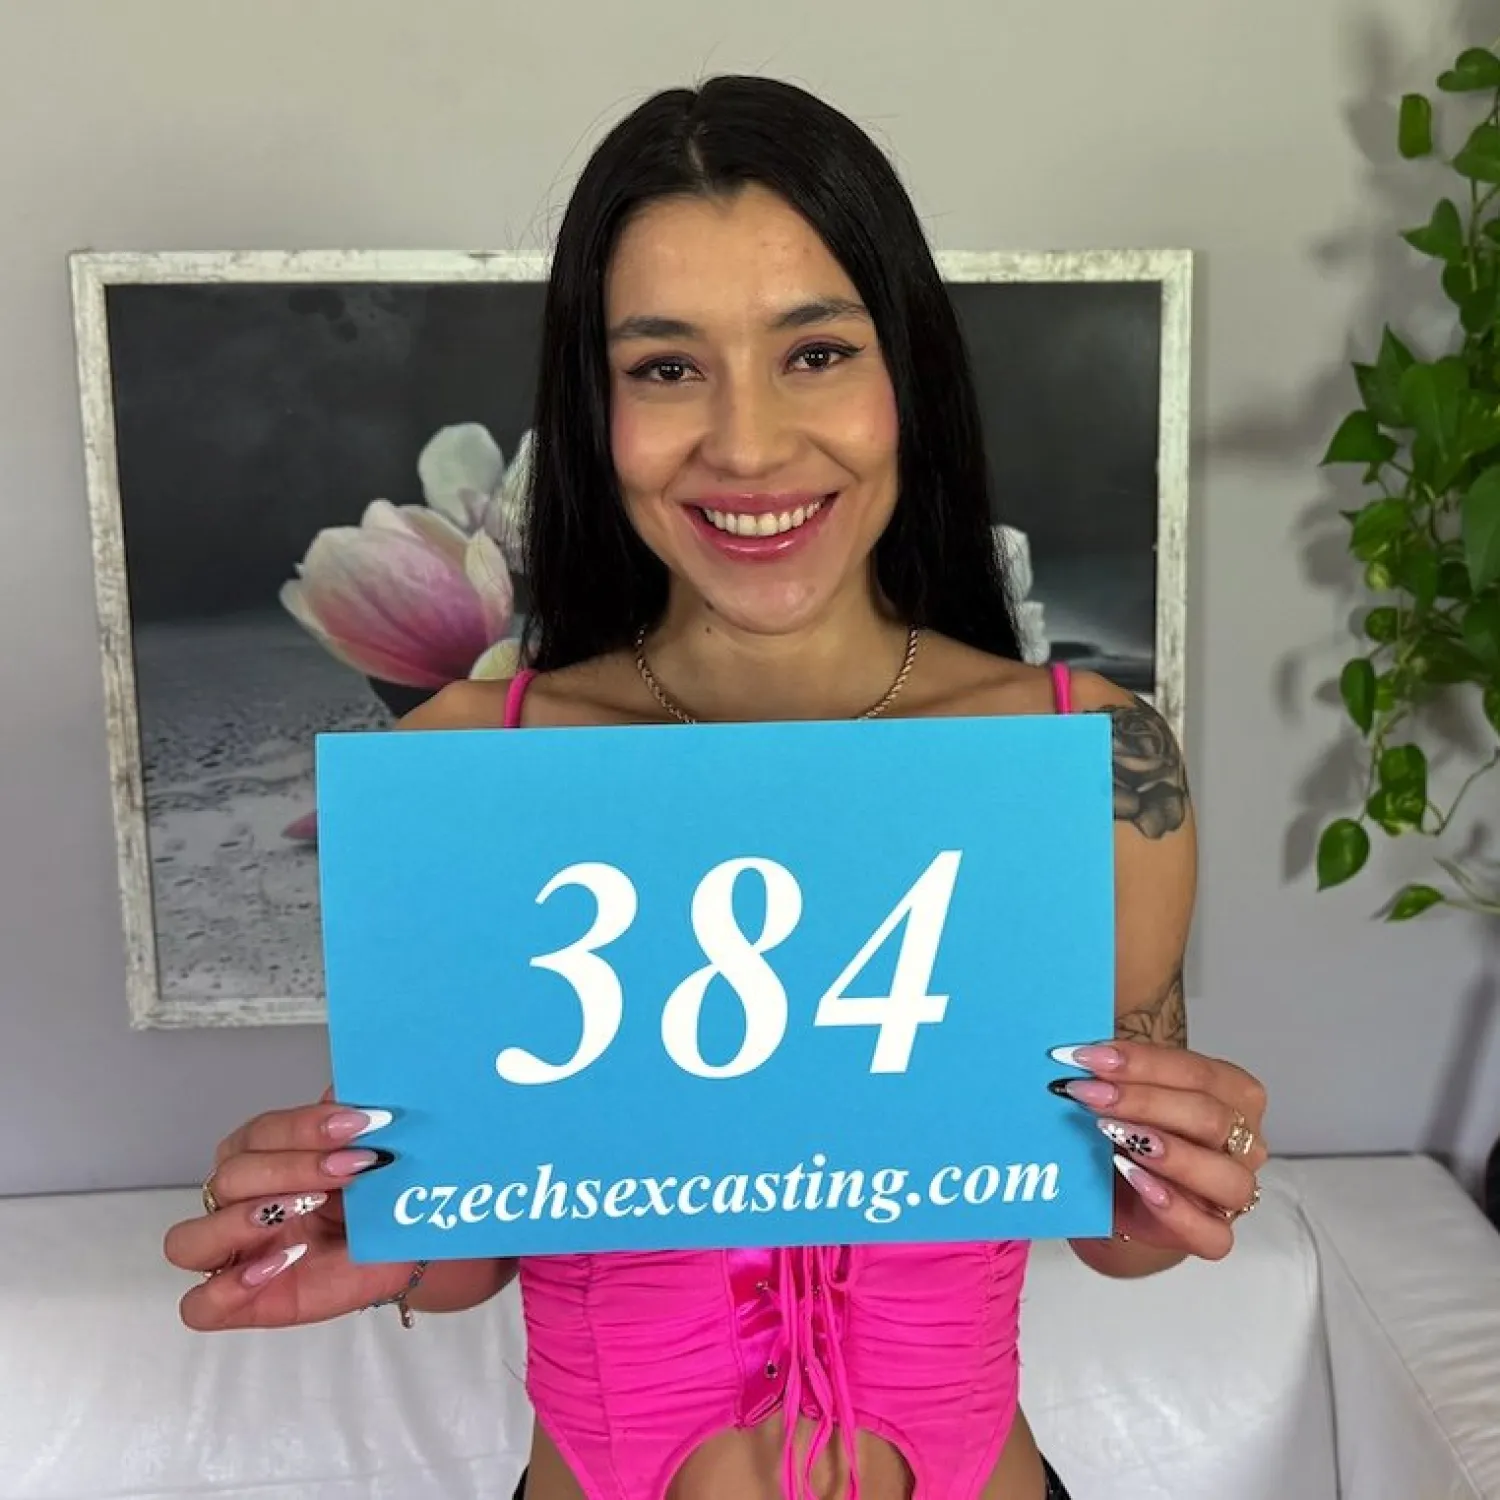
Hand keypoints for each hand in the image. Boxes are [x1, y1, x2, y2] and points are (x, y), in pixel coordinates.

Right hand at [163, 1097, 416, 1330]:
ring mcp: (236, 1256)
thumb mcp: (370, 1151)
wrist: (406, 1245)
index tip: (356, 1123)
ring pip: (187, 1241)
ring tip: (305, 1209)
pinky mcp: (244, 1303)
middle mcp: (238, 1204)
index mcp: (260, 1158)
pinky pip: (200, 1306)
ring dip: (242, 1221)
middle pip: (227, 1179)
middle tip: (350, 1167)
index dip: (303, 1127)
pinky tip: (284, 1262)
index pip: (258, 1134)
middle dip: (293, 1167)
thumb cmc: (377, 1195)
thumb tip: (351, 1084)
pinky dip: (229, 1287)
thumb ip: (353, 1119)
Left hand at [1048, 1039, 1268, 1259]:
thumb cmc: (1131, 1132)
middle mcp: (1244, 1143)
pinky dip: (1173, 1208)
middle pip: (1210, 1118)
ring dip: (1169, 1153)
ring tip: (1116, 1135)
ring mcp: (1234, 1192)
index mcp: (1233, 1094)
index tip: (1088, 1056)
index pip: (1197, 1072)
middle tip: (1088, 1093)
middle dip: (1143, 1102)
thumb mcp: (1127, 1094)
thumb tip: (1078, 1051)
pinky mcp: (1215, 1234)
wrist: (1118, 1193)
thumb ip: (1116, 1072)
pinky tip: (1134, 1179)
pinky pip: (1211, 1233)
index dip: (1142, 1062)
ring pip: (1226, 1176)